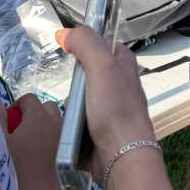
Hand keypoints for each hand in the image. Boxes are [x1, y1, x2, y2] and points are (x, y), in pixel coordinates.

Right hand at [3, 94, 64, 189]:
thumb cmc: (15, 165)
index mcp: (38, 115)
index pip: (29, 99)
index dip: (17, 105)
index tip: (9, 118)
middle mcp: (55, 121)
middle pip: (46, 107)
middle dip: (34, 113)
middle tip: (21, 128)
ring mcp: (65, 135)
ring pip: (56, 121)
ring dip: (45, 125)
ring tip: (31, 141)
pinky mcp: (70, 150)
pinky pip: (62, 136)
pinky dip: (54, 137)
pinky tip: (43, 152)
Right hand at [55, 26, 153, 178]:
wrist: (122, 157)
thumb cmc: (115, 107)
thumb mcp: (101, 65)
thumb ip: (85, 43)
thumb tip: (65, 32)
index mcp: (124, 65)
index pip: (102, 46)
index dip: (85, 46)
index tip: (68, 52)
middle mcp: (120, 85)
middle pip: (85, 75)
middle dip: (74, 85)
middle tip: (73, 94)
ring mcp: (111, 110)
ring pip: (79, 100)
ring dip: (71, 108)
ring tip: (72, 117)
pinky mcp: (101, 132)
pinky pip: (77, 123)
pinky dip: (71, 127)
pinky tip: (70, 132)